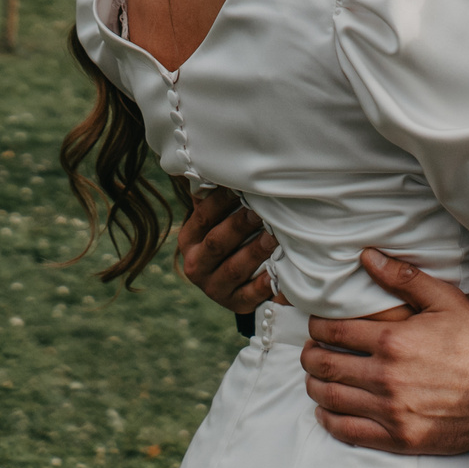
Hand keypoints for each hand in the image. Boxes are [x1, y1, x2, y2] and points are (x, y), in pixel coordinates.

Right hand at [175, 189, 277, 316]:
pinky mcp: (235, 304)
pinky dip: (265, 283)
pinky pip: (252, 294)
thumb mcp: (215, 220)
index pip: (202, 217)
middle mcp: (195, 266)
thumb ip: (214, 197)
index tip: (241, 186)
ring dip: (255, 251)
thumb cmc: (228, 238)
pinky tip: (279, 270)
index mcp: (188, 241)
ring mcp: (214, 288)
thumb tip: (216, 163)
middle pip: (217, 243)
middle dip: (240, 225)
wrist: (231, 283)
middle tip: (261, 211)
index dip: (221, 201)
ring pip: (234, 269)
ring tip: (274, 235)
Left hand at [301, 249, 468, 455]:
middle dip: (310, 356)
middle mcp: (385, 376)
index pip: (333, 332)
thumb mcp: (446, 302)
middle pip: (324, 365)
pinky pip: (348, 432)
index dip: (317, 328)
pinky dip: (329, 420)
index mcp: (392, 341)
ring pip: (330, 398)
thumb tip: (367, 256)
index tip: (317, 327)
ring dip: (314, 386)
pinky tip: (327, 411)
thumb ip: (404, 279)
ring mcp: (390, 410)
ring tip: (315, 379)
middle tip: (311, 352)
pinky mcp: (398, 438)